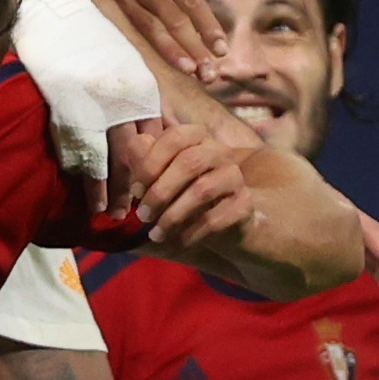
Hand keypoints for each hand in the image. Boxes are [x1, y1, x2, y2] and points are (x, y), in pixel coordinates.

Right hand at [64, 0, 226, 74]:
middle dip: (197, 46)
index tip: (222, 49)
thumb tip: (187, 8)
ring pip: (156, 26)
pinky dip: (147, 45)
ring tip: (193, 71)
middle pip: (178, 18)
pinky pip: (132, 26)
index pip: (192, 1)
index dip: (208, 26)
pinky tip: (156, 62)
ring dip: (176, 51)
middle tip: (213, 73)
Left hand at [112, 119, 255, 252]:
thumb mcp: (160, 176)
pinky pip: (215, 218)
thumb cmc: (183, 193)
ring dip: (172, 215)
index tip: (135, 191)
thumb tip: (134, 149)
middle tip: (143, 216)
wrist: (224, 222)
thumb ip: (144, 161)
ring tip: (155, 233)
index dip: (151, 163)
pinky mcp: (244, 203)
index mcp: (196, 136)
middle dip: (160, 192)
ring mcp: (235, 176)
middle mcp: (219, 151)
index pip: (174, 138)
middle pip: (189, 163)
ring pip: (202, 191)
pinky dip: (190, 233)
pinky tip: (175, 242)